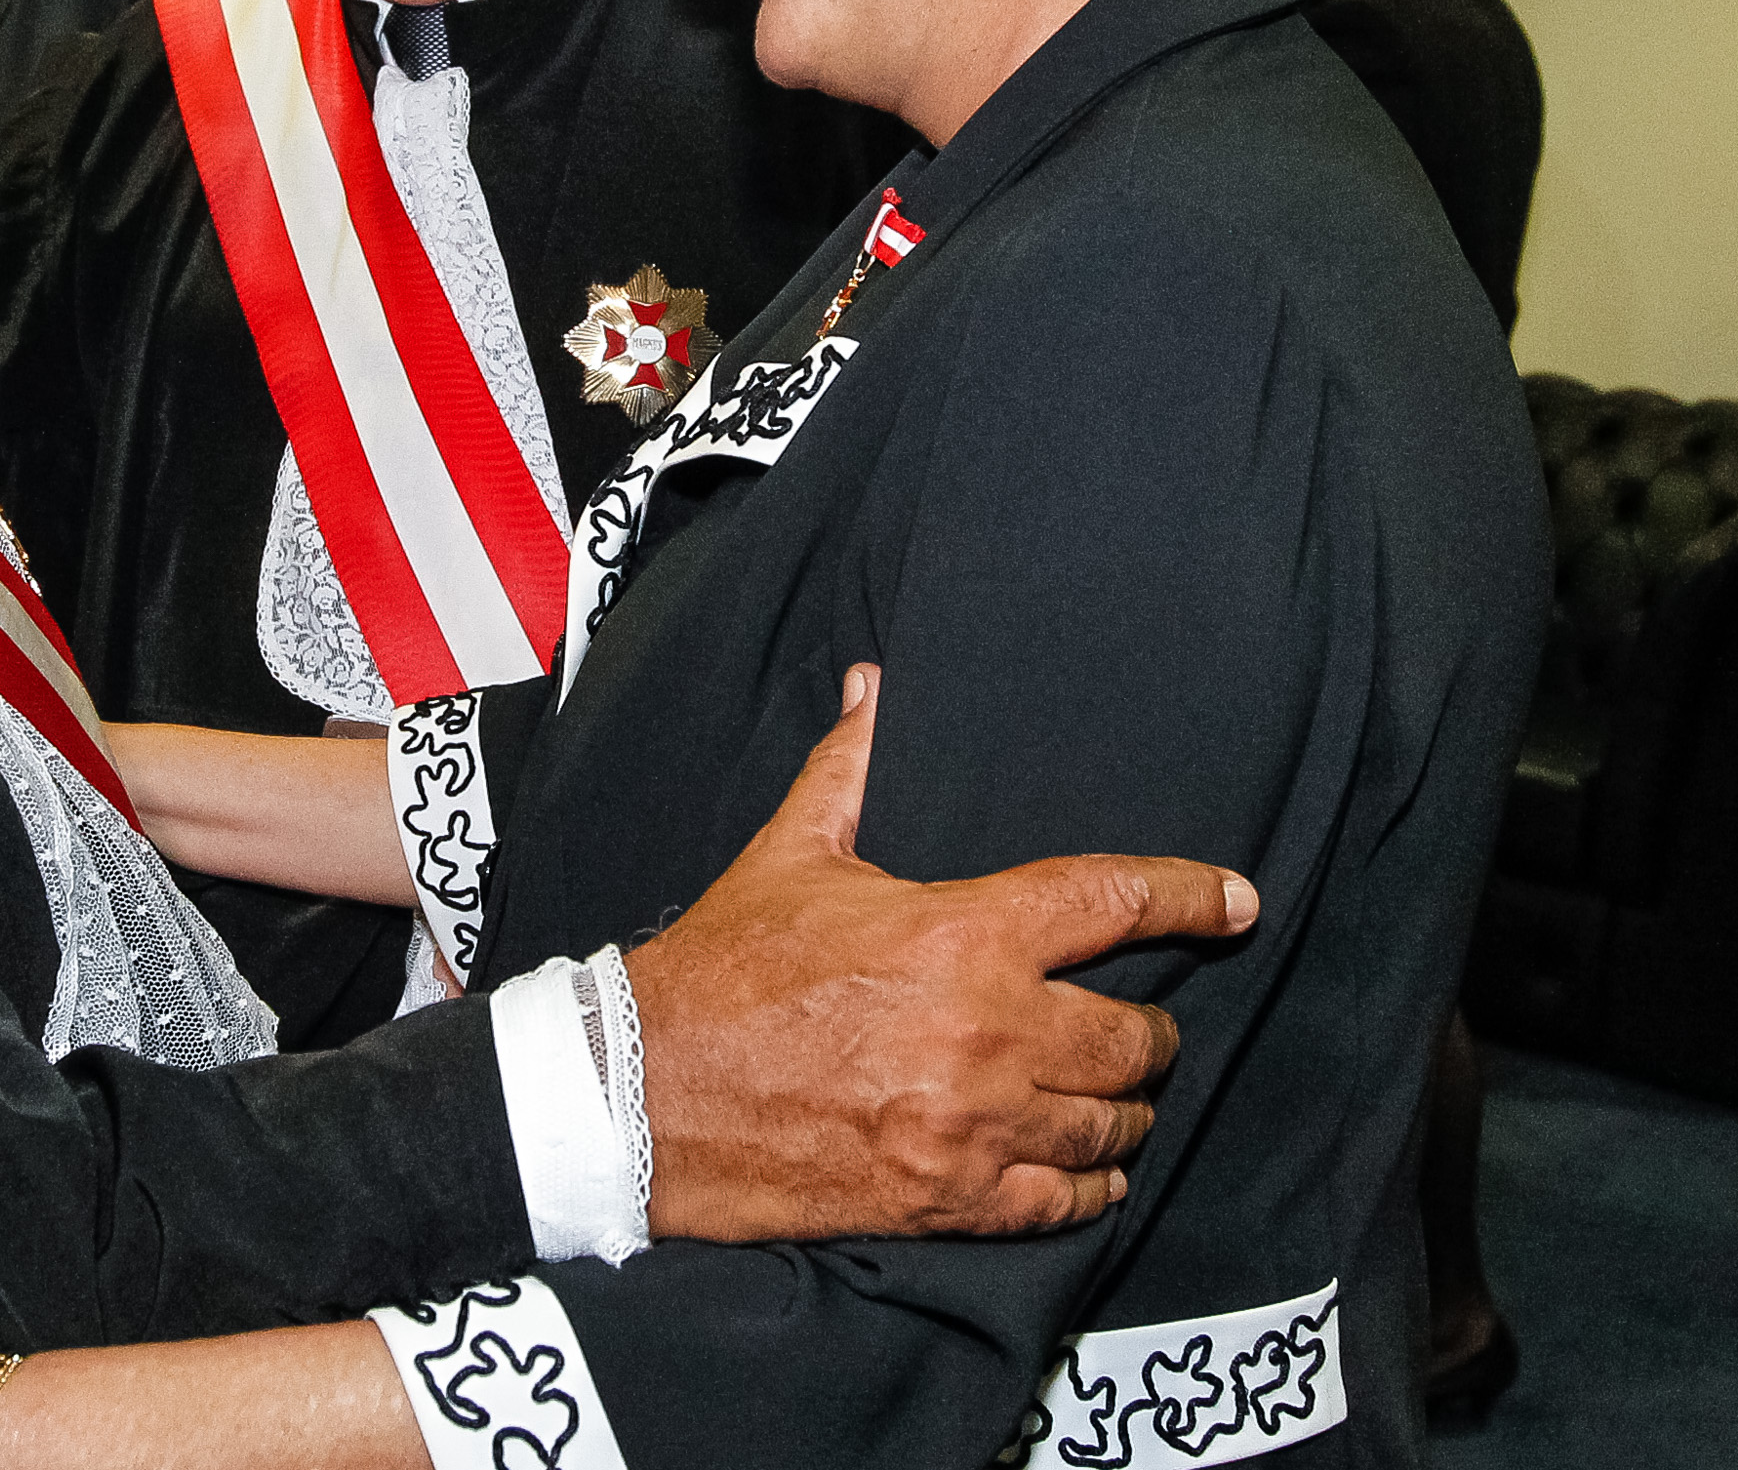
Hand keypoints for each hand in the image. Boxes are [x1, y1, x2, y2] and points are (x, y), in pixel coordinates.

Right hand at [628, 662, 1255, 1240]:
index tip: (1236, 900)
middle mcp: (990, 1030)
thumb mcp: (790, 855)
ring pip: (1114, 1122)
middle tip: (1136, 1024)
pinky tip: (1080, 1165)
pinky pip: (1070, 1198)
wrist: (650, 1091)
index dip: (1191, 896)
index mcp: (962, 933)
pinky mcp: (955, 1196)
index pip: (1116, 903)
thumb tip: (875, 690)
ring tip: (1107, 1094)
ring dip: (1121, 1106)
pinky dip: (1089, 1181)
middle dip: (1151, 1028)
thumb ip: (850, 771)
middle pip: (1139, 1036)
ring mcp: (977, 1123)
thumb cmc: (724, 969)